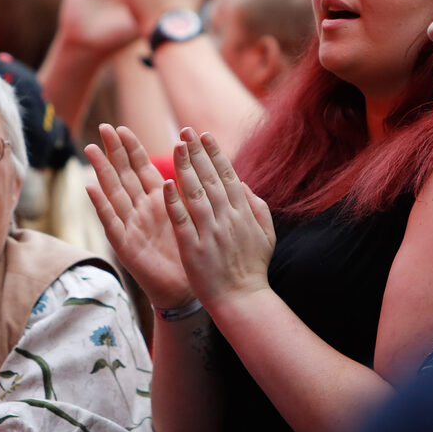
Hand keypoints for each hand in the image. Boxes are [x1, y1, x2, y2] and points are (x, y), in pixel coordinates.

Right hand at [85, 124, 192, 308]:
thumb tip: (193, 162)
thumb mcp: (191, 215)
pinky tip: (90, 188)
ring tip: (91, 150)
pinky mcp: (126, 246)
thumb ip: (187, 191)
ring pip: (114, 193)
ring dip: (102, 171)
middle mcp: (141, 210)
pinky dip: (101, 206)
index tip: (122, 127)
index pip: (141, 168)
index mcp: (158, 201)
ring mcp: (131, 226)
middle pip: (124, 175)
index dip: (131, 148)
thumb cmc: (191, 252)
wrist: (187, 289)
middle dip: (114, 151)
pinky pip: (111, 223)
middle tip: (103, 128)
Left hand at [163, 129, 275, 308]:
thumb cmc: (253, 268)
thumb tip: (244, 183)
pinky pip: (183, 222)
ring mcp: (211, 233)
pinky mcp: (194, 249)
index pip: (228, 176)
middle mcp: (228, 218)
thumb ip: (257, 207)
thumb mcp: (266, 234)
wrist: (243, 300)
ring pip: (196, 194)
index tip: (204, 134)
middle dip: (197, 152)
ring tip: (176, 147)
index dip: (215, 153)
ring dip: (185, 168)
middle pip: (210, 179)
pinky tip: (166, 184)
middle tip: (185, 131)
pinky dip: (174, 202)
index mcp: (244, 212)